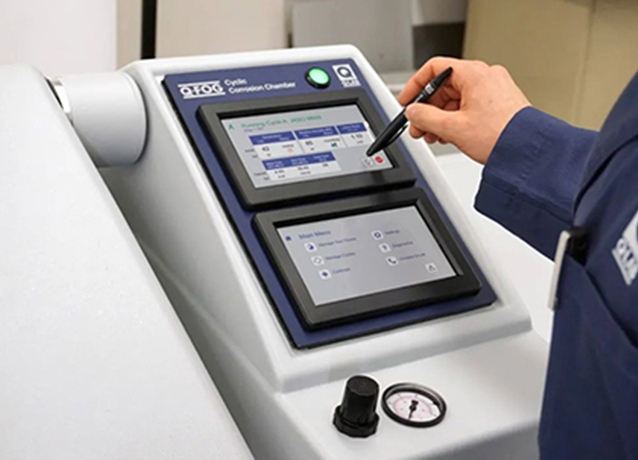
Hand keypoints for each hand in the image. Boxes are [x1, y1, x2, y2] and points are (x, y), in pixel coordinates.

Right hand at [398, 57, 530, 163]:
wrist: (528, 152)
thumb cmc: (501, 136)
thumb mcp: (453, 127)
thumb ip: (425, 117)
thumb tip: (413, 113)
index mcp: (474, 74)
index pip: (434, 68)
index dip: (415, 85)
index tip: (406, 101)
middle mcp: (486, 76)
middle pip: (444, 86)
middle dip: (427, 109)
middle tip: (418, 127)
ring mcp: (494, 89)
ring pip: (456, 98)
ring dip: (440, 117)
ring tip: (434, 136)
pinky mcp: (500, 103)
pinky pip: (469, 106)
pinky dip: (456, 119)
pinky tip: (450, 135)